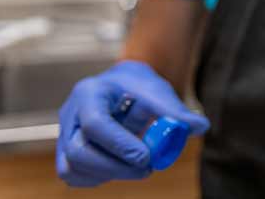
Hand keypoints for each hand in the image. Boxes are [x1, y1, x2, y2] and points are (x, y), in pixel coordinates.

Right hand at [57, 60, 208, 186]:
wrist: (123, 86)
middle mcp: (70, 114)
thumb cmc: (138, 86)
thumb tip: (200, 127)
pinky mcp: (68, 152)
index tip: (145, 157)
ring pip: (73, 167)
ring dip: (108, 174)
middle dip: (114, 166)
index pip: (95, 123)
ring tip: (138, 168)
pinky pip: (74, 174)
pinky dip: (99, 178)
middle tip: (146, 169)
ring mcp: (65, 134)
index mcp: (89, 93)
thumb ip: (175, 111)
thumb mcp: (157, 91)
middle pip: (79, 151)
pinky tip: (123, 169)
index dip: (120, 144)